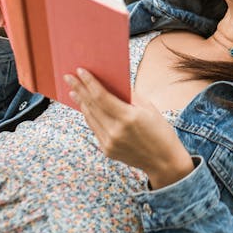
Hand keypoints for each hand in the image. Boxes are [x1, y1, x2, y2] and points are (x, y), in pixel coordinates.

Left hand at [65, 68, 193, 188]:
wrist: (164, 162)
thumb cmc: (160, 131)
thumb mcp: (149, 108)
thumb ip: (130, 95)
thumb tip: (113, 82)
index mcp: (128, 117)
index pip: (101, 97)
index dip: (89, 83)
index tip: (80, 71)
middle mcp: (116, 131)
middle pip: (91, 106)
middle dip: (79, 89)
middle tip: (68, 77)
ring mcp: (109, 142)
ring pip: (90, 117)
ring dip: (81, 102)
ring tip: (73, 91)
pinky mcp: (107, 150)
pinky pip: (95, 128)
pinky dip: (89, 115)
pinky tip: (85, 107)